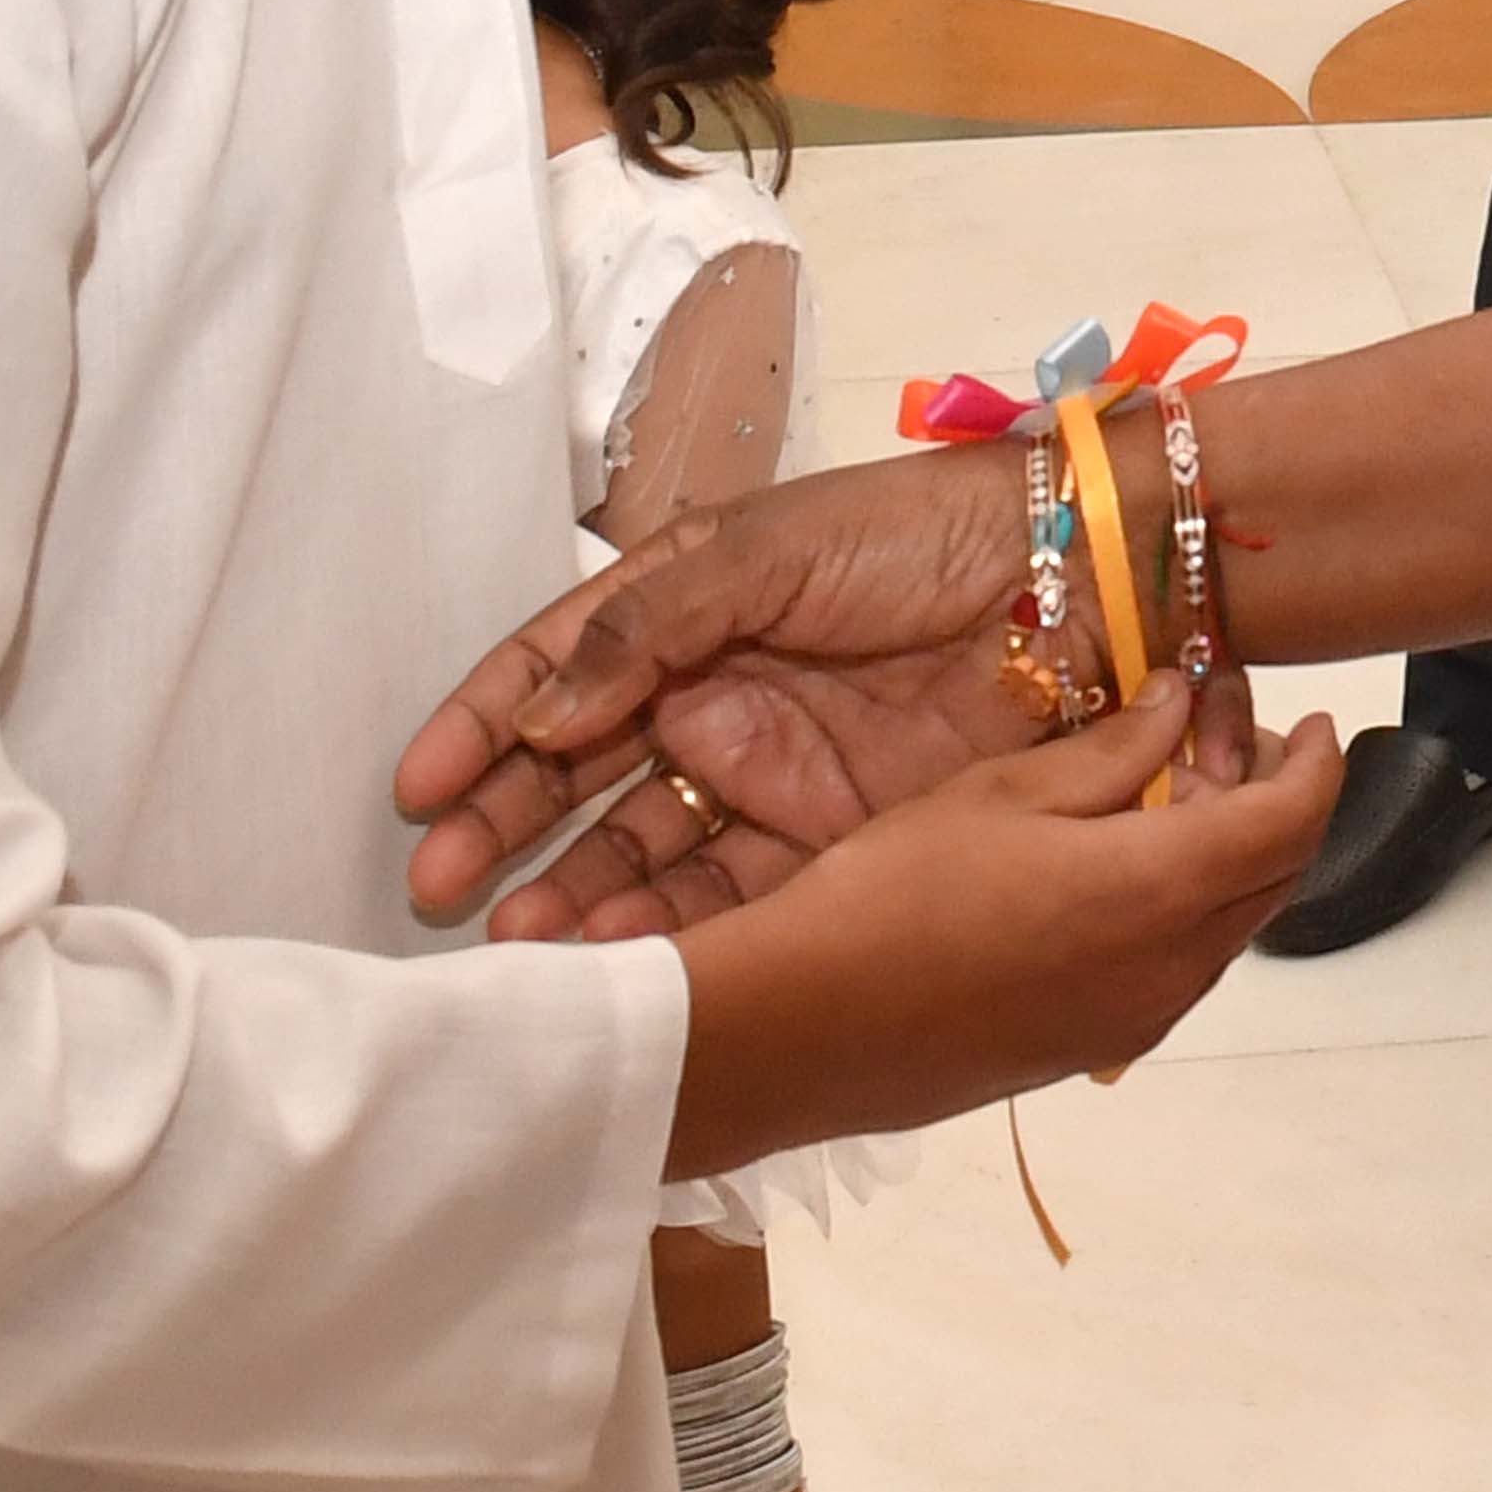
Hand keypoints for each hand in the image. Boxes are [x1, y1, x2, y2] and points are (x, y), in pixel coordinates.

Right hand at [402, 444, 1121, 938]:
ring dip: (572, 893)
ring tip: (515, 941)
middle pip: (579, 775)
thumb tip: (541, 714)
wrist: (1075, 580)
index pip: (554, 674)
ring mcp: (767, 774)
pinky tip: (609, 957)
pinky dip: (664, 929)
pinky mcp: (829, 839)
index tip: (416, 787)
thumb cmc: (916, 534)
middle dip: (504, 828)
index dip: (482, 726)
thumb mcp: (766, 554)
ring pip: (641, 848)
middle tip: (439, 886)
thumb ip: (649, 628)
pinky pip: (727, 895)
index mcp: (684, 613)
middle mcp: (711, 698)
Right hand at [660, 678, 1343, 1177]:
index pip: (1288, 821)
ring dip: (1229, 856)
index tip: (1319, 721)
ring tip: (1176, 791)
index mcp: (1162, 889)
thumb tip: (1181, 706)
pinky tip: (1125, 867)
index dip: (1318, 765)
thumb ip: (1111, 751)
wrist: (812, 1028)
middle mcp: (1173, 966)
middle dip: (1278, 803)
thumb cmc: (899, 890)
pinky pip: (1180, 966)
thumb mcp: (1003, 794)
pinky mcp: (1096, 1047)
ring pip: (1228, 926)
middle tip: (1239, 739)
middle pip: (1273, 877)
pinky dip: (1185, 907)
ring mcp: (1139, 1019)